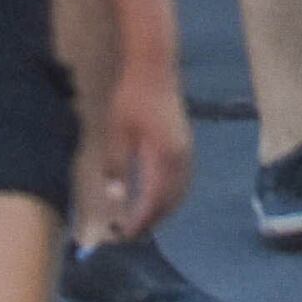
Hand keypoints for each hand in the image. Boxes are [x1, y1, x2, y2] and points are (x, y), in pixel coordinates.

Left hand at [77, 61, 190, 244]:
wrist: (154, 68)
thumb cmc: (132, 98)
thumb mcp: (117, 133)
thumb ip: (117, 167)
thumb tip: (115, 198)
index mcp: (164, 158)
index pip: (153, 201)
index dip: (139, 221)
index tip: (122, 234)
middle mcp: (181, 159)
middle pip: (170, 201)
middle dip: (151, 220)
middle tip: (129, 232)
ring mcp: (187, 152)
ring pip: (180, 192)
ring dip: (163, 210)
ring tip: (141, 218)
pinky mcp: (186, 145)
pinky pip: (182, 181)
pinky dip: (170, 195)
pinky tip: (155, 196)